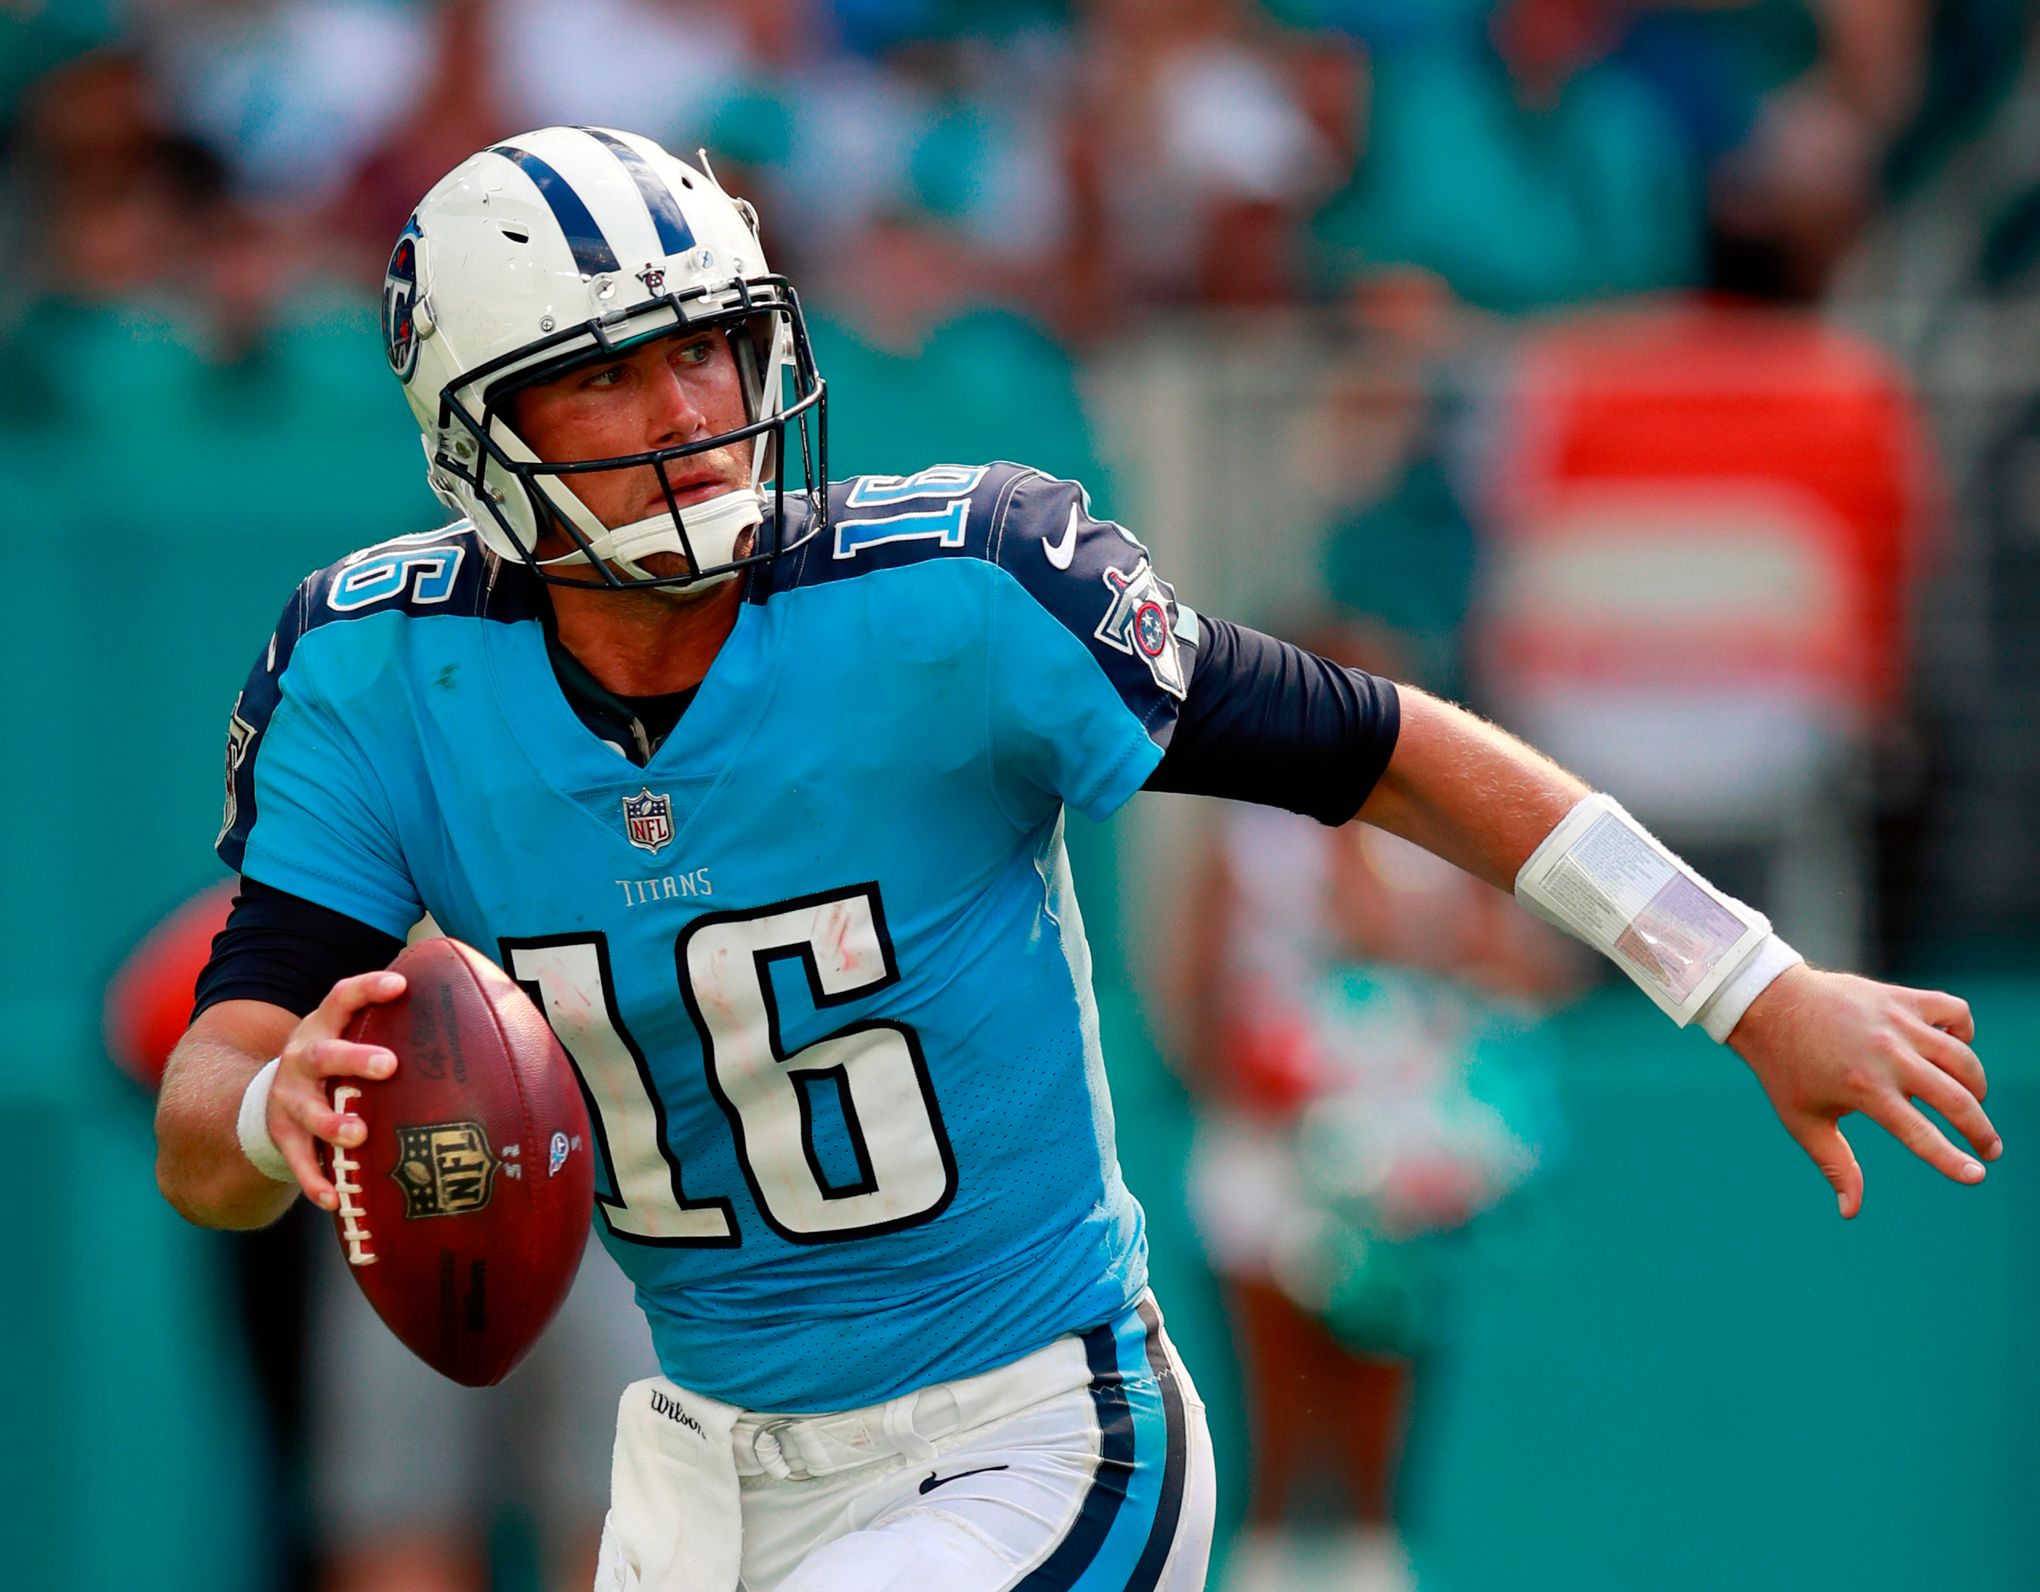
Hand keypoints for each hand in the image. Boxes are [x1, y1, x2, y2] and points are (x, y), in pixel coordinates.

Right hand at [266, 970, 406, 1210]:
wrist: (270, 1096)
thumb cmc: (334, 1063)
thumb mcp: (348, 1035)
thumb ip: (392, 1028)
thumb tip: (474, 1016)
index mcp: (323, 1027)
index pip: (342, 997)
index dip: (368, 988)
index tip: (400, 984)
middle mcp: (302, 1058)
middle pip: (323, 1054)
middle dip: (354, 1059)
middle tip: (389, 1065)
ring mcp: (289, 1098)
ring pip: (307, 1110)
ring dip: (332, 1123)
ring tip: (358, 1134)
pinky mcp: (283, 1135)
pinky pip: (298, 1160)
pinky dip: (314, 1179)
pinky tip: (333, 1197)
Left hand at [1729, 965, 1998, 1217]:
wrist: (1768, 1004)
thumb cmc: (1784, 1068)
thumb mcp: (1802, 1120)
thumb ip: (1834, 1165)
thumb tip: (1850, 1212)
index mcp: (1864, 1089)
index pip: (1921, 1134)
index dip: (1953, 1161)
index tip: (1978, 1176)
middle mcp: (1887, 1055)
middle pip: (1956, 1099)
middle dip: (1980, 1130)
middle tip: (1990, 1149)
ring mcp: (1898, 1022)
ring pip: (1963, 1058)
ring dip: (1977, 1086)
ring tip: (1973, 1103)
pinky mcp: (1901, 998)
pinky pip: (1954, 1011)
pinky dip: (1964, 1030)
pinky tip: (1953, 1048)